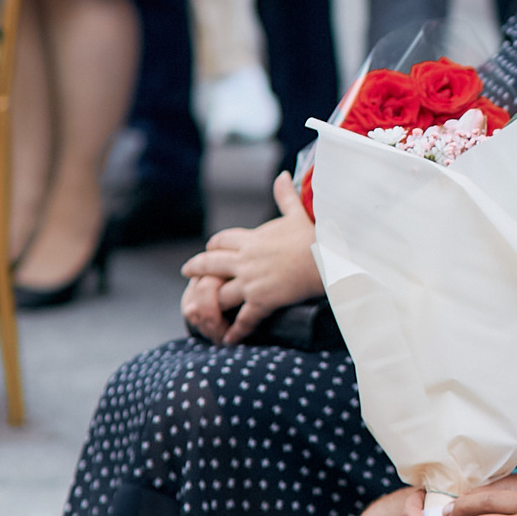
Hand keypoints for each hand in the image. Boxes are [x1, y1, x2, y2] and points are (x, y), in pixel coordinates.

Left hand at [179, 174, 323, 341]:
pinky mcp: (261, 301)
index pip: (222, 240)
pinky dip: (236, 331)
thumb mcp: (297, 213)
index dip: (214, 245)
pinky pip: (243, 319)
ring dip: (210, 303)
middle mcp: (245, 260)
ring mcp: (251, 282)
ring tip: (201, 311)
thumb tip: (283, 176)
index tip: (211, 248)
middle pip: (210, 264)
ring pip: (220, 293)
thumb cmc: (315, 236)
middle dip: (196, 268)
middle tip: (188, 273)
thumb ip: (285, 196)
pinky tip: (229, 339)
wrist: (327, 259)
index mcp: (252, 239)